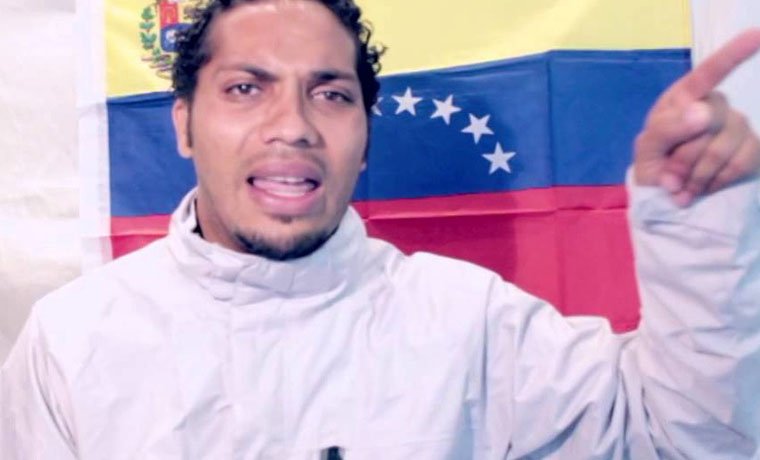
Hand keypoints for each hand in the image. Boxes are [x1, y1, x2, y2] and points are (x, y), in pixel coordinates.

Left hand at [634, 28, 759, 205]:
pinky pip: (743, 161)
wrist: (669, 199)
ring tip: (684, 187)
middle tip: (670, 177)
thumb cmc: (654, 166)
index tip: (756, 35)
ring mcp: (736, 126)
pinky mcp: (751, 149)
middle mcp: (714, 106)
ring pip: (726, 145)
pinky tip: (705, 187)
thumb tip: (703, 112)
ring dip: (699, 174)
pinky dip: (719, 180)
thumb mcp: (648, 149)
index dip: (734, 54)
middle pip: (711, 121)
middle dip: (685, 156)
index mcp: (685, 97)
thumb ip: (667, 129)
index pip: (709, 73)